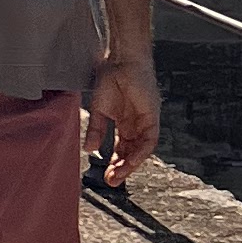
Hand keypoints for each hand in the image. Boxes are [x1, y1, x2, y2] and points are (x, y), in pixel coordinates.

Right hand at [87, 53, 157, 179]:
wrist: (120, 61)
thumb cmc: (110, 78)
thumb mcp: (99, 109)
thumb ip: (96, 129)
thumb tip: (89, 150)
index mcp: (124, 124)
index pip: (122, 150)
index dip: (115, 164)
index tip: (107, 176)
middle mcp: (136, 126)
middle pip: (132, 153)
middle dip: (123, 168)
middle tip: (112, 181)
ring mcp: (145, 122)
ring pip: (141, 150)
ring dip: (131, 164)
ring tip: (118, 175)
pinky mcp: (152, 117)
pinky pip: (149, 140)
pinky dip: (141, 151)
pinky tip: (131, 160)